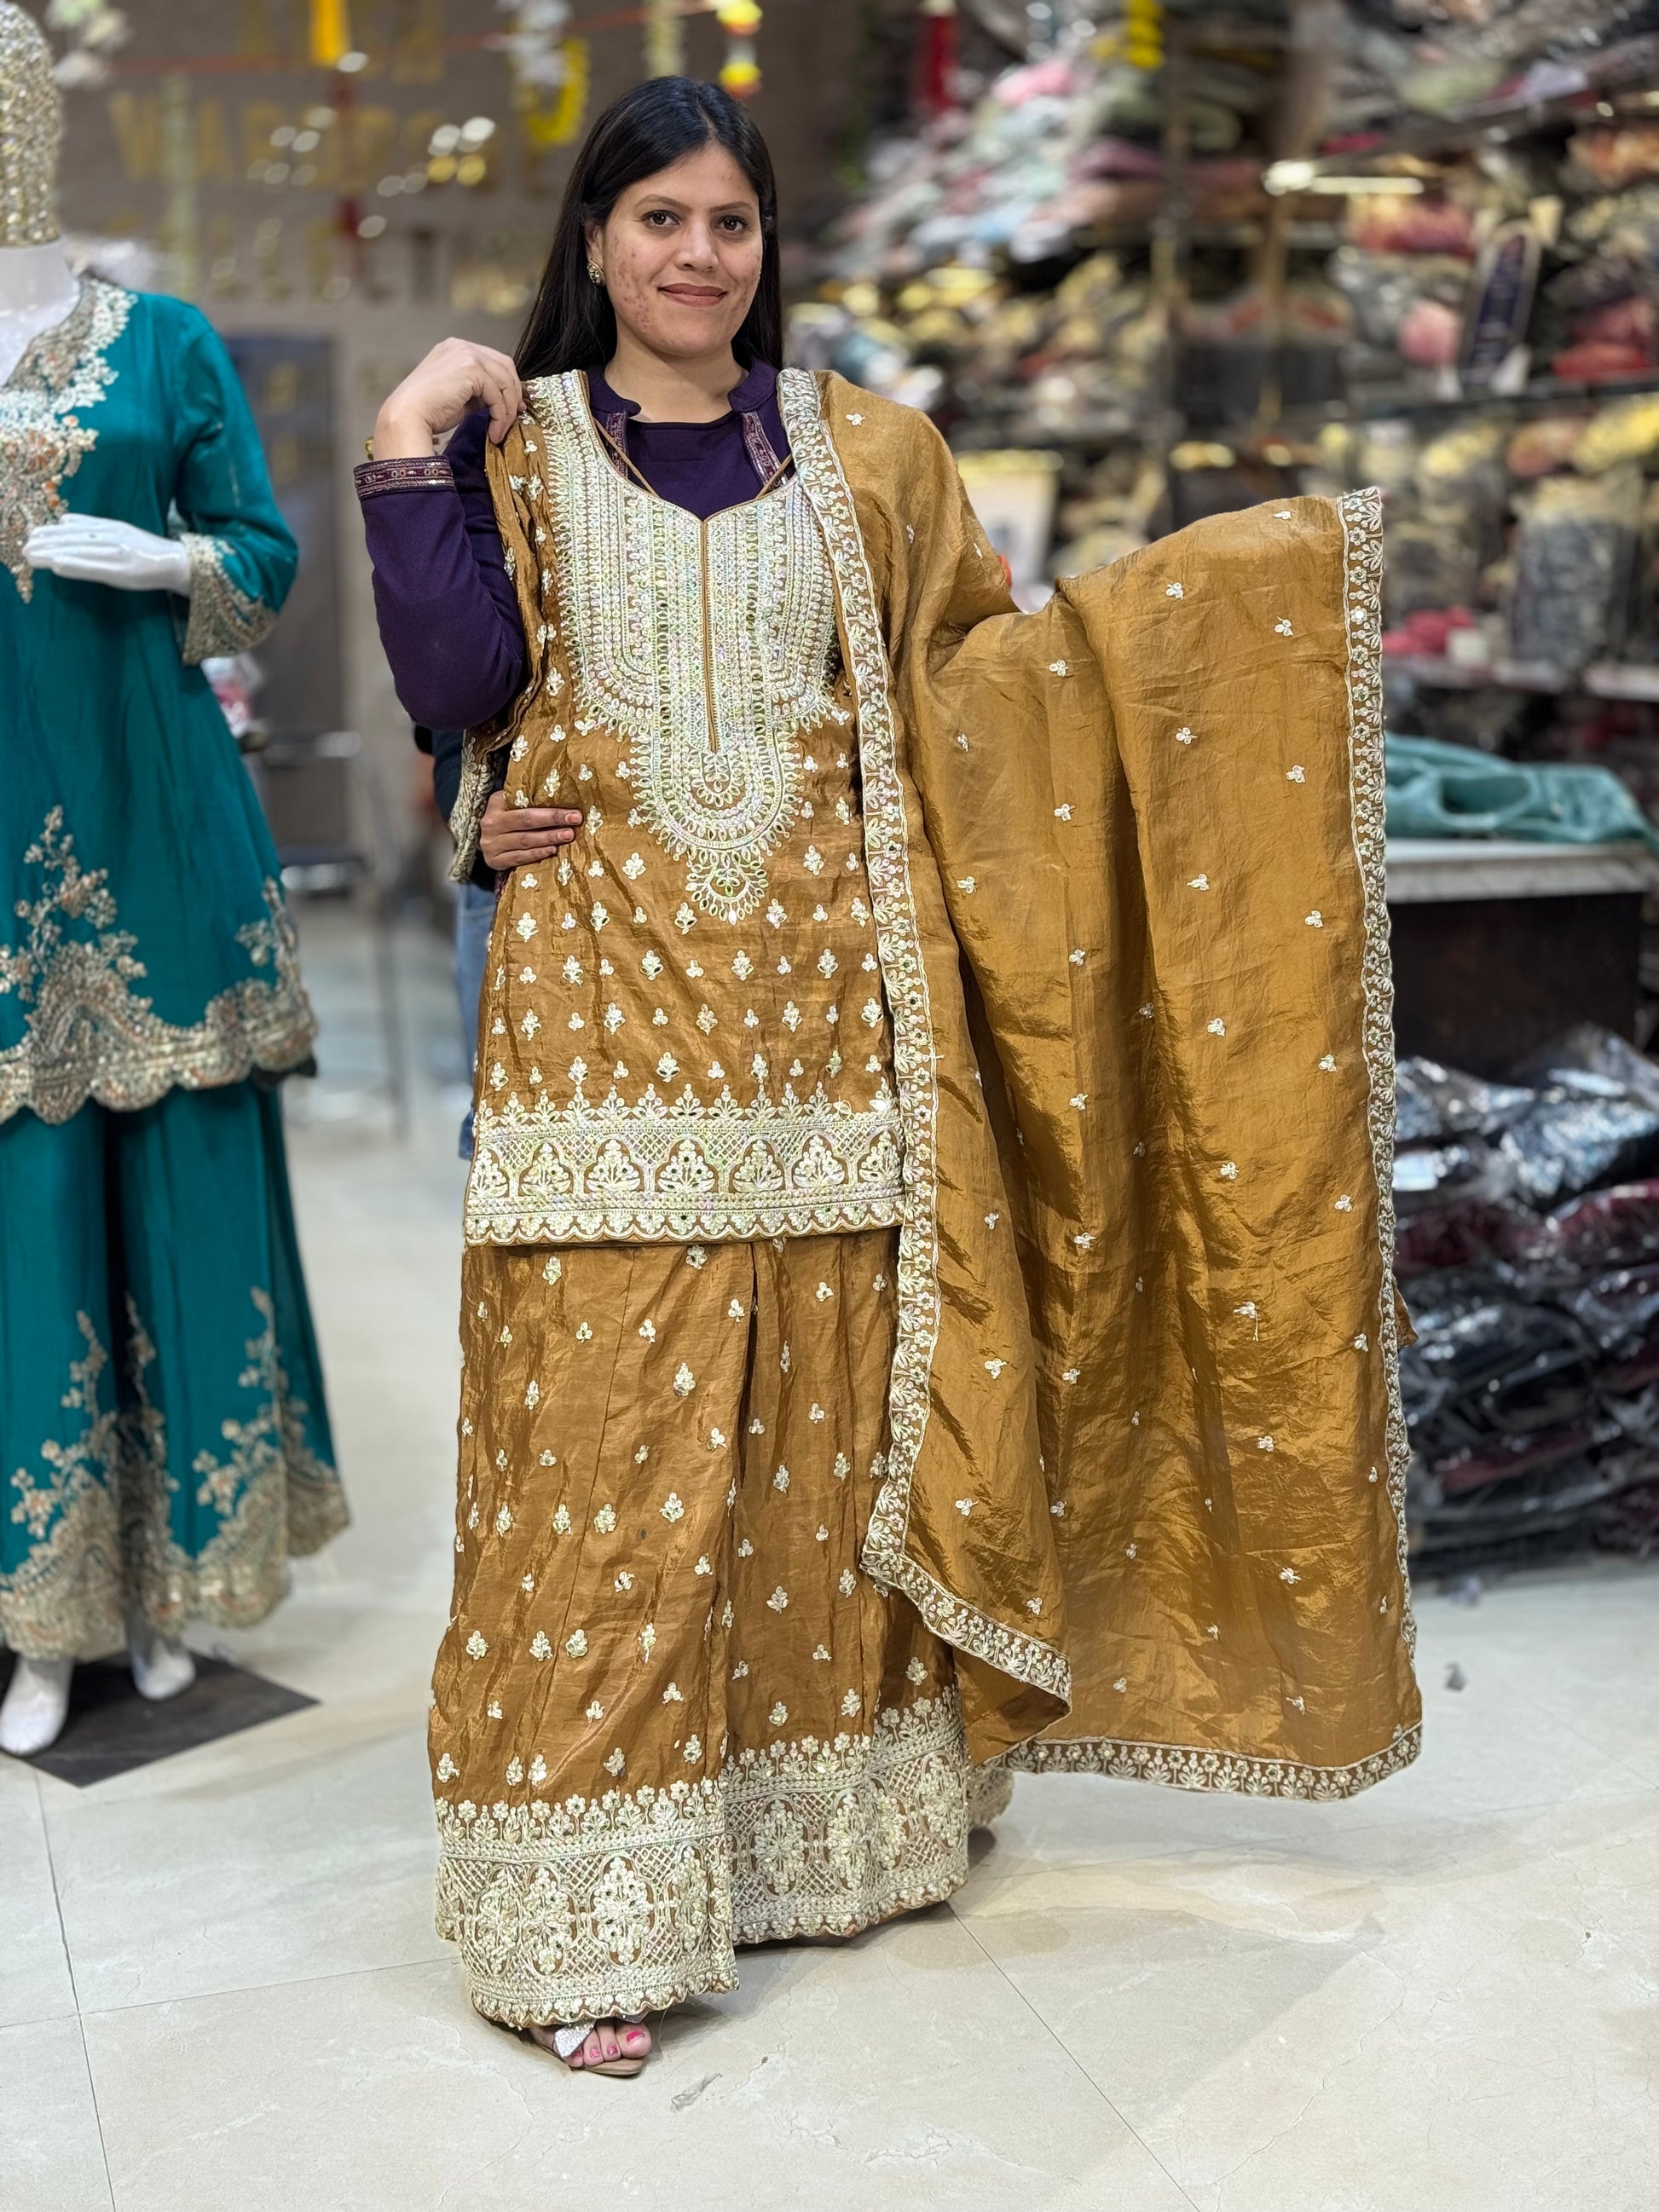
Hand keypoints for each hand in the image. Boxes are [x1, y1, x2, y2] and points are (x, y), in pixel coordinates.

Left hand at [25, 517, 191, 594]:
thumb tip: (65, 519)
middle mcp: (112, 537)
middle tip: (25, 548)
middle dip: (47, 543)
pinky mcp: (123, 571)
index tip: (32, 534)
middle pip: (73, 540)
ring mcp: (117, 554)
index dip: (52, 531)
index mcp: (110, 527)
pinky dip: (75, 566)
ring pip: (79, 553)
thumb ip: (94, 526)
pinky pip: (94, 568)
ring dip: (53, 555)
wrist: (178, 563)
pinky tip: (57, 566)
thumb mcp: (121, 531)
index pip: (76, 528)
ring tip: (33, 557)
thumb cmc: (148, 551)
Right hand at [374, 337, 523, 458]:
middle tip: (515, 417)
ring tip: (499, 432)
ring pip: (504, 381)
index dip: (509, 384)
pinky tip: (493, 432)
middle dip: (514, 393)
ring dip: (507, 410)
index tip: (514, 407)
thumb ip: (479, 392)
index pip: (494, 361)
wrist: (407, 417)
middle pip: (505, 366)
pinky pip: (497, 394)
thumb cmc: (427, 412)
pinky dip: (500, 415)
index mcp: (455, 349)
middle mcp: (461, 346)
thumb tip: (504, 402)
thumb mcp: (459, 396)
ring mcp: (466, 353)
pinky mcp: (470, 367)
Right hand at [479, 787, 581, 871]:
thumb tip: (565, 798)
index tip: (573, 810)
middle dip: (553, 819)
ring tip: (568, 835)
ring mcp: (491, 843)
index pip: (524, 804)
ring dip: (549, 838)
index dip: (550, 807)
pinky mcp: (494, 860)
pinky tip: (552, 850)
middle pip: (526, 820)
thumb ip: (529, 802)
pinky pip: (519, 857)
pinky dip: (537, 854)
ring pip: (524, 840)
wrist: (486, 844)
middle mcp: (491, 823)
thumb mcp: (512, 807)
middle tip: (575, 820)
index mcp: (496, 803)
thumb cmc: (508, 821)